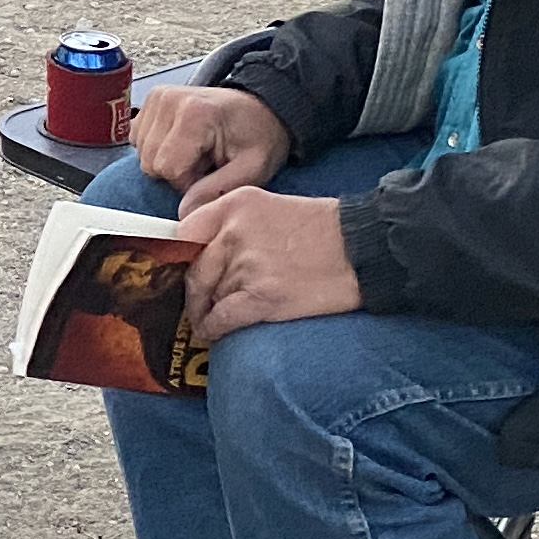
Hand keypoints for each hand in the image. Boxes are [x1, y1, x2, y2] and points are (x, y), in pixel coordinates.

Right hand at [131, 82, 290, 210]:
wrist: (259, 108)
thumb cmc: (258, 135)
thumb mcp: (252, 169)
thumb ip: (217, 191)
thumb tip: (185, 213)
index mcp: (196, 113)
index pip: (168, 167)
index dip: (189, 182)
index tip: (211, 174)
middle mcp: (170, 100)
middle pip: (151, 161)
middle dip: (176, 173)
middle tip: (205, 163)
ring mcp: (157, 98)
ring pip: (142, 153)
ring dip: (167, 161)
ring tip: (196, 152)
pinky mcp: (151, 100)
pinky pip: (139, 140)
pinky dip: (158, 149)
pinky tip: (182, 144)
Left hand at [179, 188, 361, 346]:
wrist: (362, 249)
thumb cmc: (319, 229)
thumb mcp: (267, 206)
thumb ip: (231, 223)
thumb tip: (198, 253)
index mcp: (235, 205)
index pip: (184, 233)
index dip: (177, 258)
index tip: (176, 272)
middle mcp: (235, 232)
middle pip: (194, 270)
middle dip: (193, 293)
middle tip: (195, 305)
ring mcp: (248, 266)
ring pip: (208, 297)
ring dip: (206, 313)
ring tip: (211, 320)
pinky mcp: (263, 297)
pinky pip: (222, 318)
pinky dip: (214, 329)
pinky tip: (216, 333)